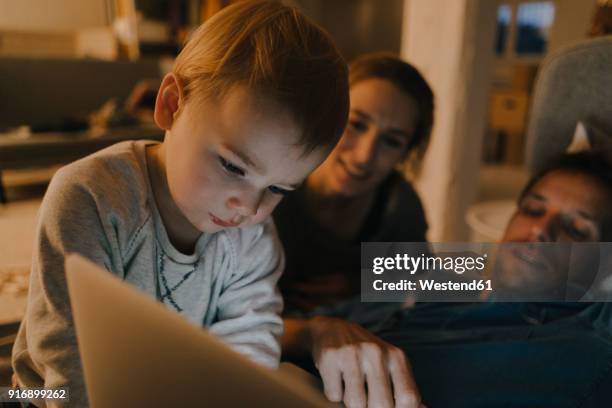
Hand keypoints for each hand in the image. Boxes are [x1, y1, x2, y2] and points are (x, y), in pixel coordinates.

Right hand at [308, 316, 423, 407]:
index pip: (409, 398)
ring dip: (351, 402)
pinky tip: (337, 378)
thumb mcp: (390, 363)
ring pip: (355, 404)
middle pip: (382, 405)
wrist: (332, 328)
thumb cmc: (366, 353)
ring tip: (351, 387)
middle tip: (367, 399)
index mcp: (396, 356)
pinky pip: (334, 395)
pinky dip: (334, 393)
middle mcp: (376, 352)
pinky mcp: (330, 357)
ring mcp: (352, 353)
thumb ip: (404, 387)